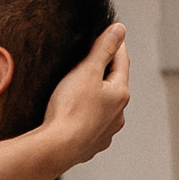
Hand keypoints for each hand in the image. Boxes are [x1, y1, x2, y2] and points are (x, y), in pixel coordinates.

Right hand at [40, 24, 129, 170]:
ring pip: (104, 108)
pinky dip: (86, 117)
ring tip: (83, 90)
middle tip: (94, 59)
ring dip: (97, 97)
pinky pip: (91, 125)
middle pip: (114, 85)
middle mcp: (118, 115)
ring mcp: (105, 133)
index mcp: (120, 94)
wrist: (56, 148)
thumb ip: (103, 48)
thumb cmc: (70, 110)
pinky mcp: (90, 146)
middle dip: (105, 72)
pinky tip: (75, 115)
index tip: (113, 34)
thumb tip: (120, 30)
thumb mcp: (87, 70)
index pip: (122, 62)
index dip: (116, 46)